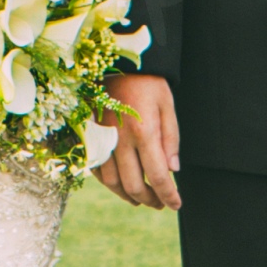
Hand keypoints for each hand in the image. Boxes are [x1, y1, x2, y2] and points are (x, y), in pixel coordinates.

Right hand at [96, 71, 181, 209]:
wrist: (120, 62)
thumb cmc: (149, 83)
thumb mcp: (168, 106)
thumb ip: (171, 139)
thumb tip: (172, 170)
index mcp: (144, 131)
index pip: (157, 176)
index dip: (168, 195)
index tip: (176, 204)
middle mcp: (120, 139)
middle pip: (133, 184)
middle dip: (150, 200)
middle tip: (160, 203)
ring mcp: (102, 139)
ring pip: (112, 182)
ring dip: (127, 196)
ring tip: (141, 199)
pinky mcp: (91, 136)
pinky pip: (97, 169)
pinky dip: (109, 183)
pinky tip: (121, 184)